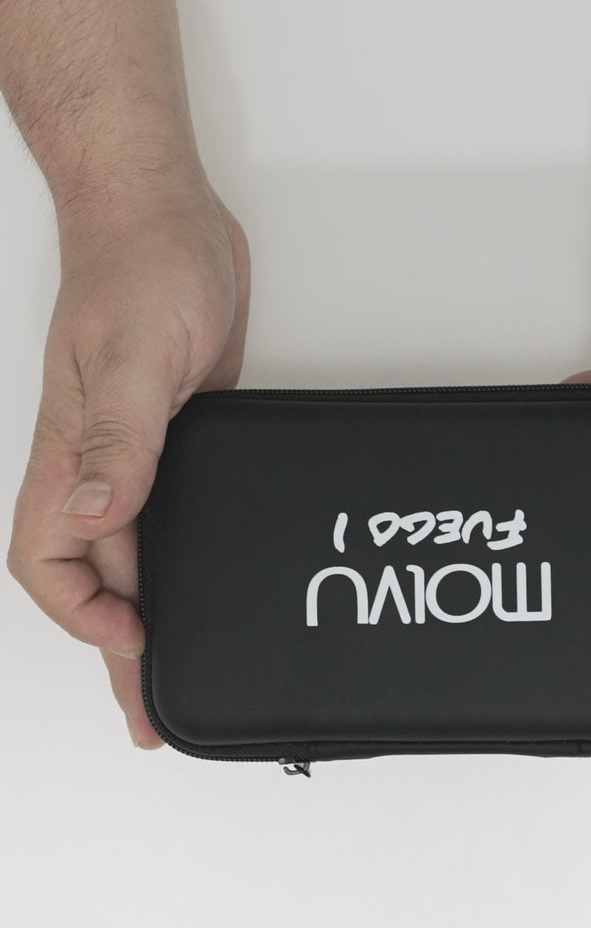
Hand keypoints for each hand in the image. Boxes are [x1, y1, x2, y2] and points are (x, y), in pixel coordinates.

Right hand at [6, 170, 250, 747]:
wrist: (163, 210)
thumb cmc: (137, 261)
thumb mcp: (136, 353)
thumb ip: (121, 439)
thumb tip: (97, 515)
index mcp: (67, 455)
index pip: (46, 562)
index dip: (81, 616)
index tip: (136, 641)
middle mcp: (96, 464)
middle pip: (94, 581)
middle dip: (119, 651)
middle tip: (153, 716)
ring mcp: (136, 453)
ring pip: (133, 557)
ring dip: (154, 615)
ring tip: (183, 672)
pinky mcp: (177, 437)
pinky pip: (170, 515)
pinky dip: (181, 558)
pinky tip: (206, 580)